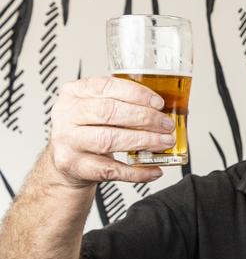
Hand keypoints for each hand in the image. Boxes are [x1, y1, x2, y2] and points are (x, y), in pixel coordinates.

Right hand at [46, 76, 176, 188]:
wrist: (66, 163)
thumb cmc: (88, 130)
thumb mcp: (96, 108)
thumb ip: (121, 103)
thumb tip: (162, 110)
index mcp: (74, 93)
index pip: (106, 87)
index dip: (136, 94)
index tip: (158, 103)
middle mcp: (67, 115)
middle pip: (109, 112)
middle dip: (144, 118)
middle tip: (166, 125)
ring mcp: (70, 142)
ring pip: (110, 140)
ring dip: (144, 141)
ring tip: (165, 143)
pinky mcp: (76, 166)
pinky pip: (112, 170)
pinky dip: (138, 171)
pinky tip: (155, 169)